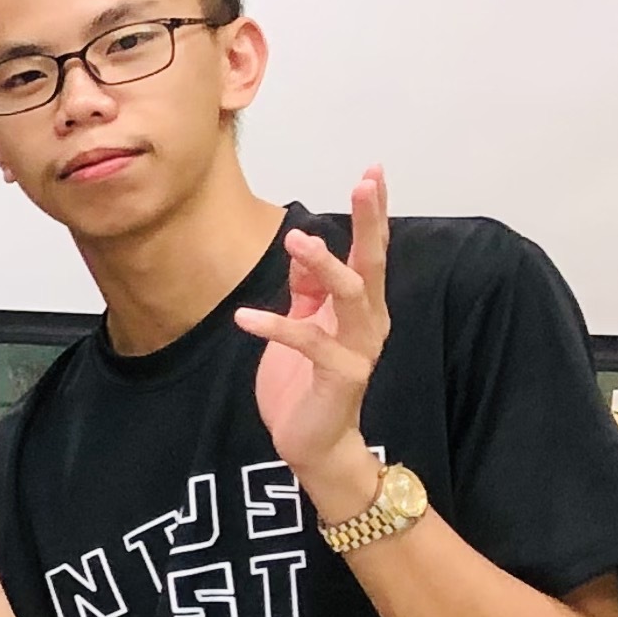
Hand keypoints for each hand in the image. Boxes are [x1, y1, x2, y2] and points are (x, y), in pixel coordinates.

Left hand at [236, 168, 390, 503]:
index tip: (373, 173)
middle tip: (366, 182)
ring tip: (298, 240)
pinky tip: (243, 316)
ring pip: (351, 294)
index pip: (369, 252)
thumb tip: (305, 245)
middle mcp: (369, 321)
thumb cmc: (306, 382)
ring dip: (325, 264)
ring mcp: (359, 348)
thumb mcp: (303, 323)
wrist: (313, 443)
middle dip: (371, 221)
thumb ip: (307, 288)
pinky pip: (308, 340)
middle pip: (374, 262)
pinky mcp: (341, 374)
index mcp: (361, 307)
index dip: (372, 213)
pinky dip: (274, 325)